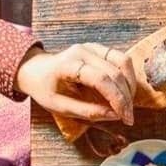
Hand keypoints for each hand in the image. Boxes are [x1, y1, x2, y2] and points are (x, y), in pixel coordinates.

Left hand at [16, 44, 137, 124]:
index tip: (124, 118)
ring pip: (123, 62)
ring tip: (128, 103)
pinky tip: (125, 91)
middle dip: (126, 97)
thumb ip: (87, 111)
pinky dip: (127, 76)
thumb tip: (114, 115)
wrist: (34, 70)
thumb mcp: (60, 107)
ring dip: (131, 85)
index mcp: (68, 65)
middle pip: (115, 72)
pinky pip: (121, 59)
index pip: (101, 80)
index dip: (117, 99)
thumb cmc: (44, 89)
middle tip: (128, 116)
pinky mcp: (99, 48)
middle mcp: (82, 51)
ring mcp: (92, 47)